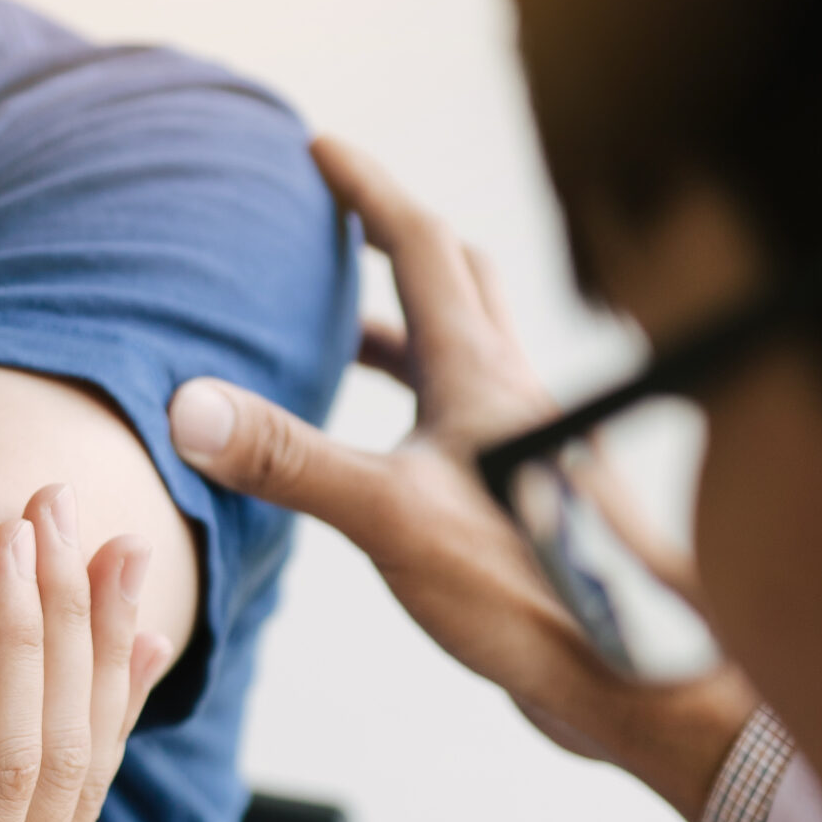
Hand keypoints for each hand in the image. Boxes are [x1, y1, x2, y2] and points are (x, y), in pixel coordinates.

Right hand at [167, 137, 756, 819]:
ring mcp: (525, 448)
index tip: (319, 148)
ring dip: (406, 325)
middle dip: (396, 238)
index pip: (420, 245)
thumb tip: (189, 405)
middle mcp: (509, 394)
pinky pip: (466, 421)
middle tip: (343, 218)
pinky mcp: (526, 502)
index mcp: (480, 374)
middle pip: (458, 280)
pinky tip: (398, 453)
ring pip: (465, 353)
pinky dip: (422, 405)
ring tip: (345, 332)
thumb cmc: (530, 590)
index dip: (367, 190)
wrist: (633, 673)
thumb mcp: (388, 517)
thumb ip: (288, 458)